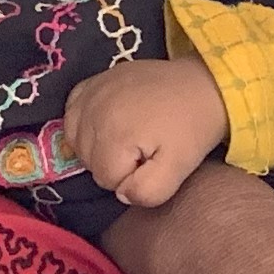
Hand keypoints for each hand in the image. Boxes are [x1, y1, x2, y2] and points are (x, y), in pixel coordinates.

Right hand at [64, 58, 229, 208]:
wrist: (202, 86)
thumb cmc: (191, 129)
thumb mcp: (178, 169)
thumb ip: (147, 192)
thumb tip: (120, 193)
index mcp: (114, 134)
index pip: (105, 179)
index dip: (129, 178)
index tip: (151, 162)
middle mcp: (95, 111)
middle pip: (89, 160)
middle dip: (114, 163)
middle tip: (143, 150)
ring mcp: (92, 93)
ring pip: (76, 139)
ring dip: (97, 146)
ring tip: (127, 140)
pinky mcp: (93, 81)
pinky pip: (72, 112)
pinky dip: (83, 123)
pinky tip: (105, 124)